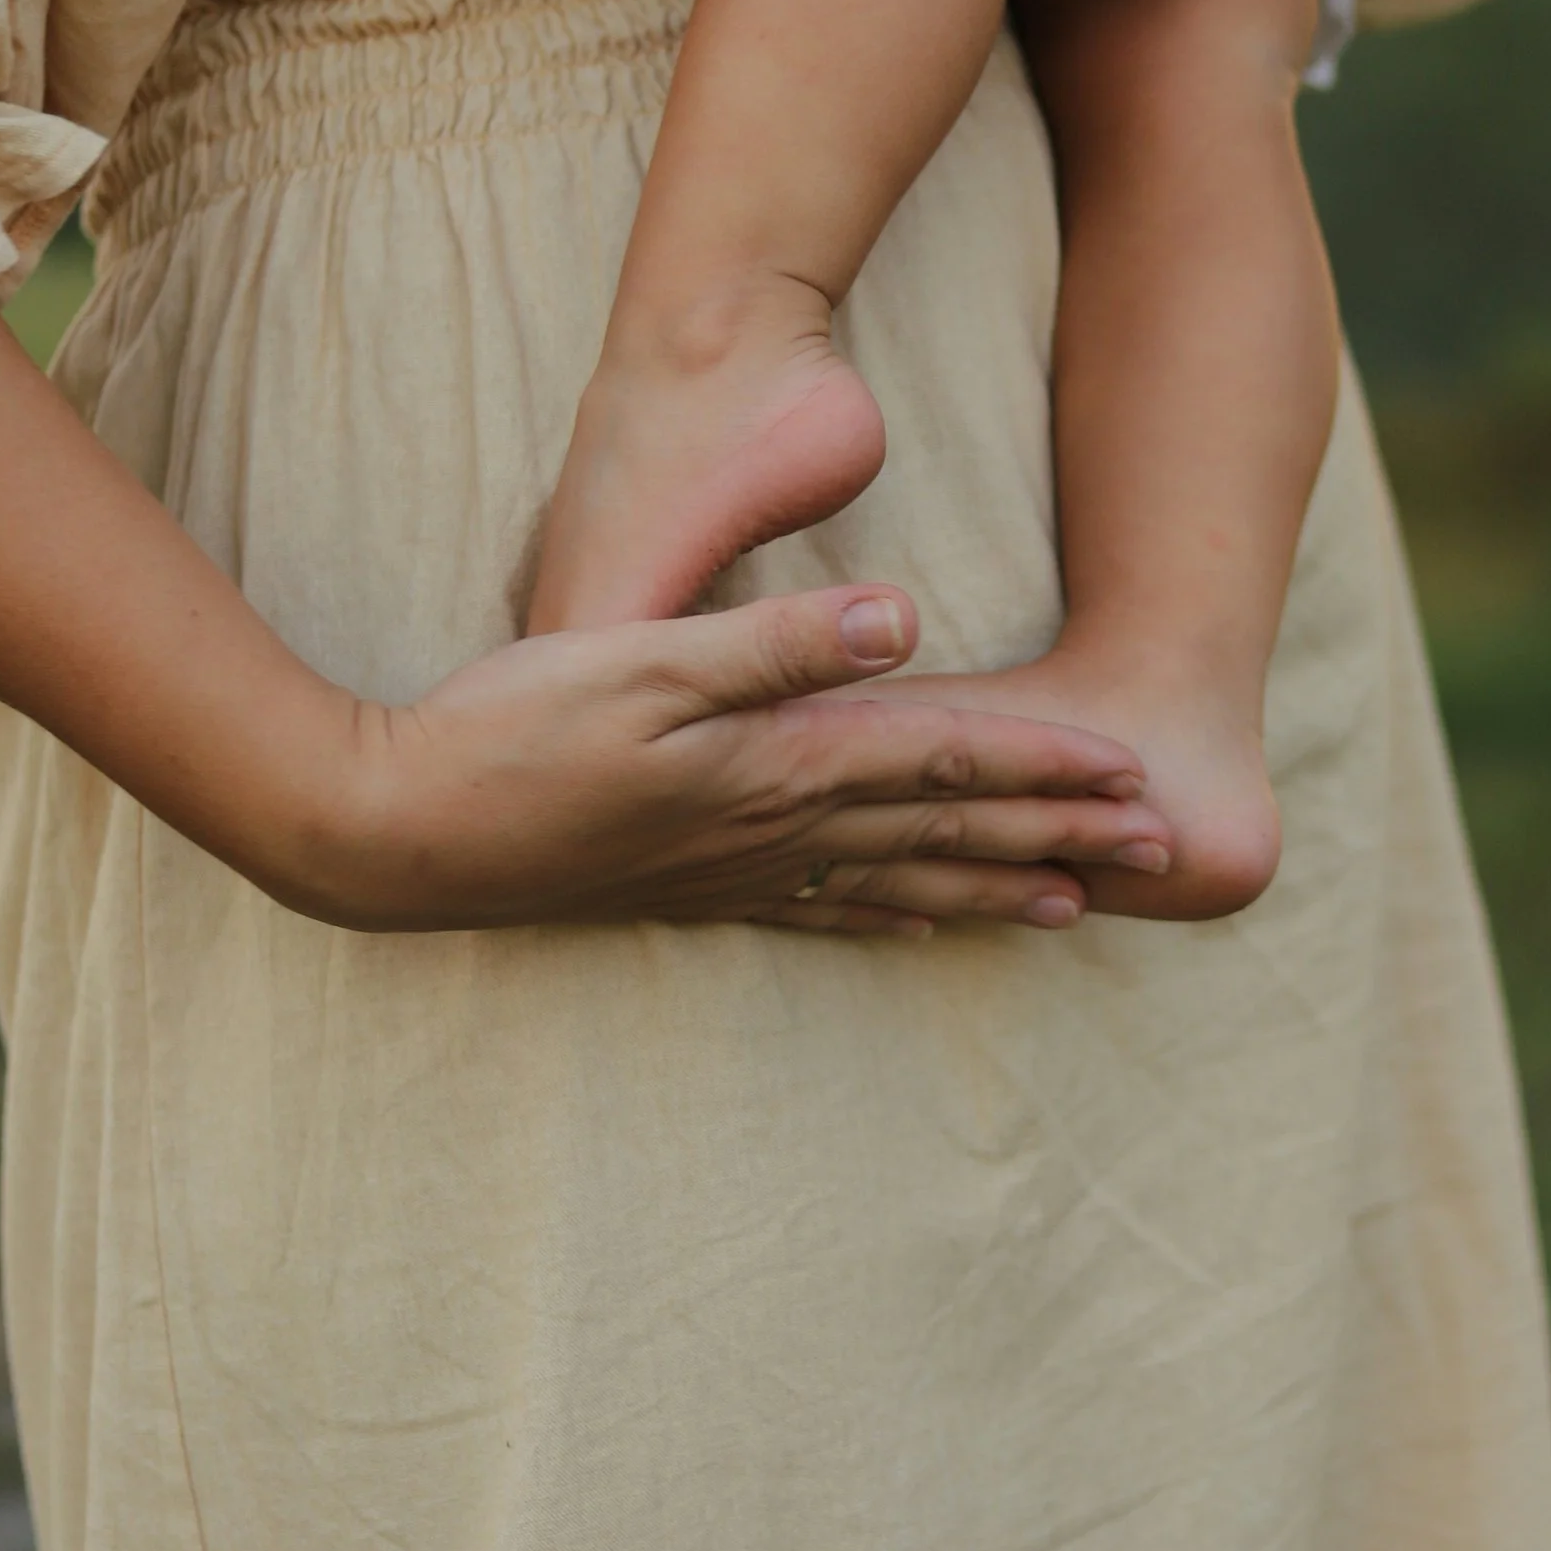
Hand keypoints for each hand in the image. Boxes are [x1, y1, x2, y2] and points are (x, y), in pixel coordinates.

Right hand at [302, 586, 1173, 938]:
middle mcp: (772, 833)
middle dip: (1055, 835)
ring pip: (895, 882)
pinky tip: (913, 929)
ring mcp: (730, 872)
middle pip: (943, 829)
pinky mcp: (683, 889)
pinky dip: (885, 917)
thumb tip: (913, 621)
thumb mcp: (644, 659)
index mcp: (778, 768)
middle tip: (1156, 852)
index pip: (943, 758)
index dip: (1043, 762)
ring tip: (1072, 905)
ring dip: (989, 887)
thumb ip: (781, 641)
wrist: (393, 833)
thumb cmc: (507, 731)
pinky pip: (819, 913)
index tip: (1135, 774)